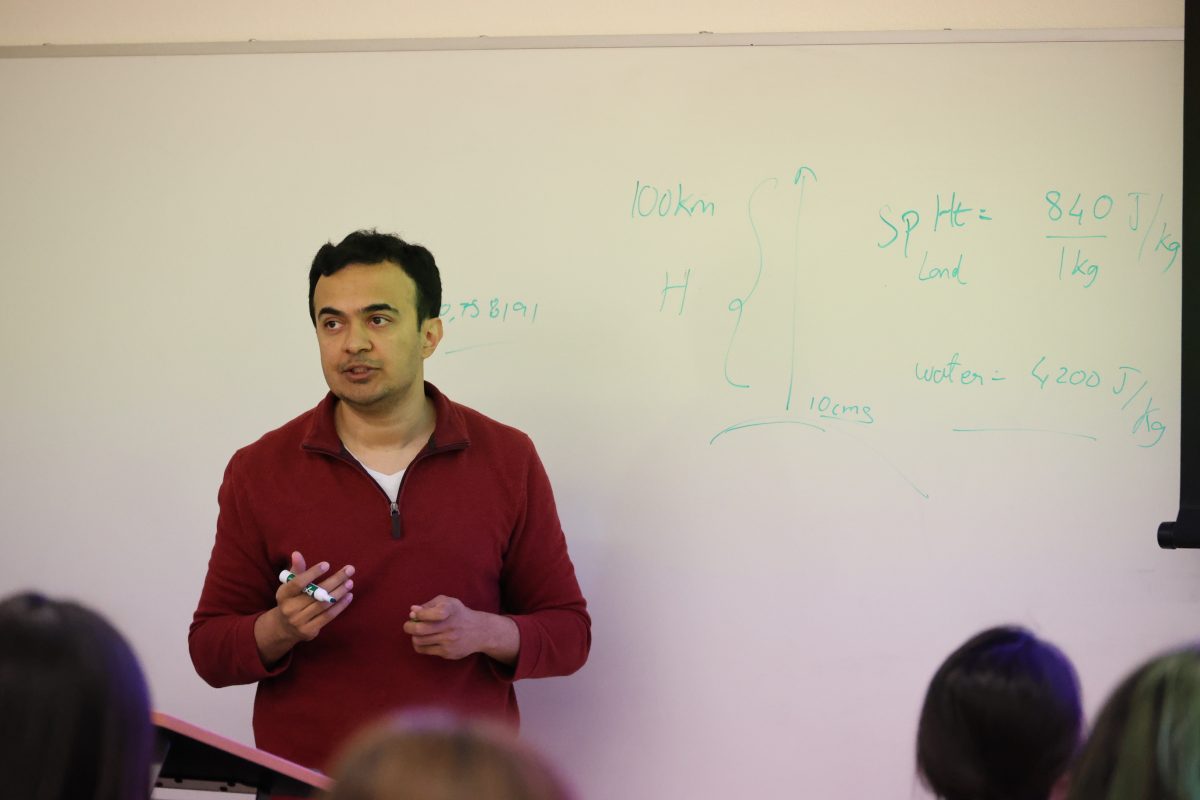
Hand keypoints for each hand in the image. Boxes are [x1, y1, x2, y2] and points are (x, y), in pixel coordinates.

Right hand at [254, 551, 354, 665]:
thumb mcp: (289, 585)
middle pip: (315, 593)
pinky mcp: (309, 630)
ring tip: (350, 582)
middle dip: (335, 580)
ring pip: (323, 605)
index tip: (327, 564)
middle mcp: (289, 609)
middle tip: (349, 570)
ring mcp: (299, 621)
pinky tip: (349, 596)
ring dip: (339, 593)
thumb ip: (296, 570)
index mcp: (283, 595)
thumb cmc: (291, 600)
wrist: (284, 627)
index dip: (311, 573)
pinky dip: (340, 606)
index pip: (297, 583)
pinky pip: (328, 616)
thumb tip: (297, 553)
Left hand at [404, 595, 518, 663]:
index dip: (420, 614)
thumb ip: (429, 605)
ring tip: (417, 634)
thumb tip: (412, 611)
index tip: (415, 614)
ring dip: (414, 637)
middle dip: (409, 627)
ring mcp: (449, 641)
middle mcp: (451, 626)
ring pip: (419, 641)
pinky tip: (425, 640)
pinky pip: (425, 650)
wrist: (479, 631)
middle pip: (420, 629)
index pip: (434, 612)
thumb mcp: (448, 602)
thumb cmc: (458, 614)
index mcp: (451, 609)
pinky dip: (420, 645)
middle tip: (408, 626)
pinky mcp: (448, 653)